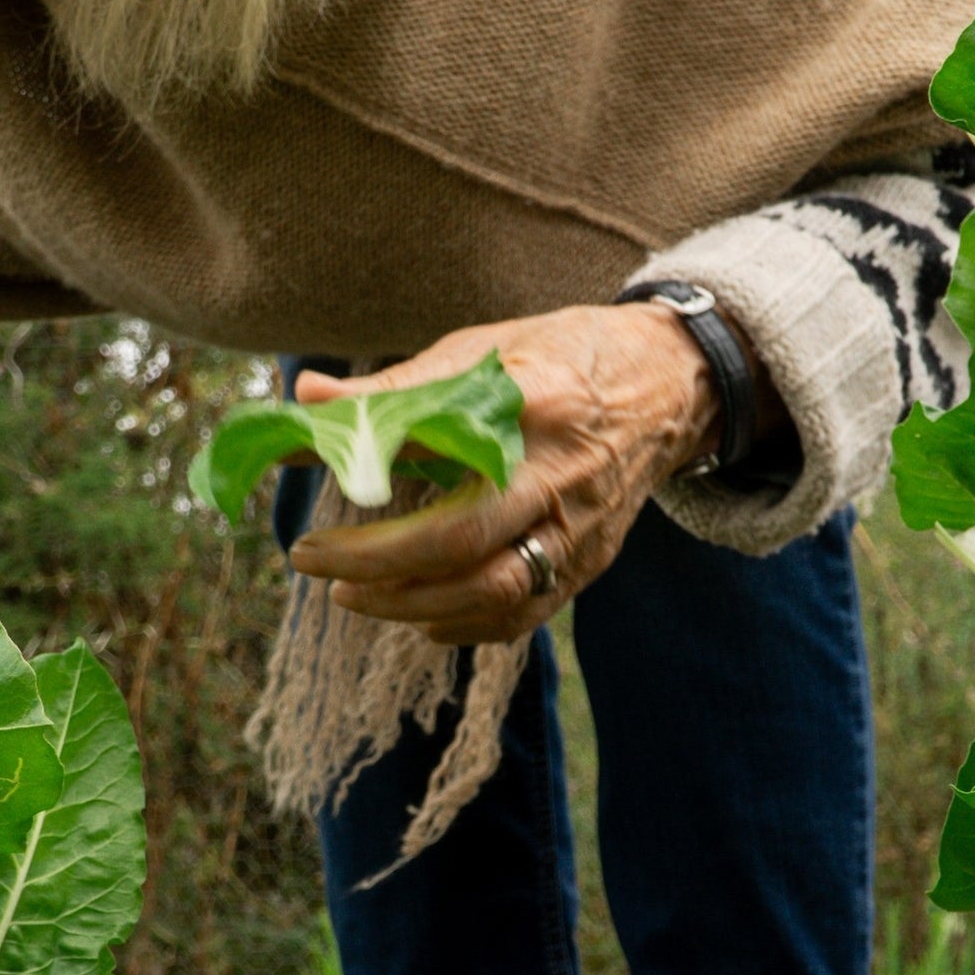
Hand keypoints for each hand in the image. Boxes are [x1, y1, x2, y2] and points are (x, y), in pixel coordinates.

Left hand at [282, 303, 780, 645]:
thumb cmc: (560, 360)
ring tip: (350, 594)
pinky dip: (461, 625)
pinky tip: (415, 616)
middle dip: (377, 559)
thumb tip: (305, 396)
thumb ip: (398, 386)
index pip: (437, 437)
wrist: (669, 389)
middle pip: (463, 537)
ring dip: (409, 603)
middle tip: (310, 557)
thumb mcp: (485, 350)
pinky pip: (521, 614)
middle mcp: (562, 472)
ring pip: (493, 590)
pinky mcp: (591, 563)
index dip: (365, 456)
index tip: (308, 465)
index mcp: (534, 401)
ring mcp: (582, 526)